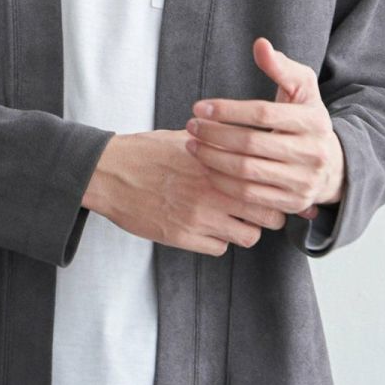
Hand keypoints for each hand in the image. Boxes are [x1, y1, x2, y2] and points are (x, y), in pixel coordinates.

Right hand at [82, 127, 288, 257]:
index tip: (272, 189)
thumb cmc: (146, 153)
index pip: (266, 182)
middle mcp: (213, 192)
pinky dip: (219, 241)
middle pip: (267, 215)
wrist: (109, 174)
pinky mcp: (183, 237)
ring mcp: (199, 217)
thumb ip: (218, 140)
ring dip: (245, 230)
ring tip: (235, 221)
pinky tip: (210, 228)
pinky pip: (220, 248)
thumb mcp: (186, 138)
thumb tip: (245, 136)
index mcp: (217, 164)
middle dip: (269, 215)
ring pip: (247, 237)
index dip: (275, 188)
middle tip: (261, 211)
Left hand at [184, 37, 344, 221]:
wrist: (333, 166)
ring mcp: (302, 181)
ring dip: (212, 158)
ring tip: (192, 145)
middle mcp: (312, 153)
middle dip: (214, 134)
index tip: (199, 107)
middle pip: (251, 144)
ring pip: (247, 172)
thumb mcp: (302, 89)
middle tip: (191, 126)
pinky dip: (222, 182)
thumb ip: (281, 67)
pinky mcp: (292, 203)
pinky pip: (249, 195)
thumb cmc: (307, 121)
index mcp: (313, 121)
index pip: (263, 113)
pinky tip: (206, 168)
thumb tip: (260, 45)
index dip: (228, 110)